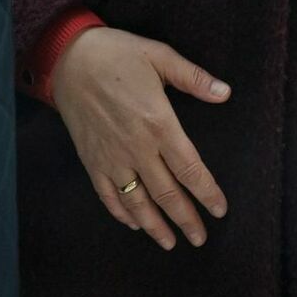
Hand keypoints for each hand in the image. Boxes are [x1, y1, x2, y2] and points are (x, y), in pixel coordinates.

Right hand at [50, 26, 230, 250]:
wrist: (70, 59)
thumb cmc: (119, 54)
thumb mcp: (160, 56)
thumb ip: (193, 78)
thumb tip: (226, 92)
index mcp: (159, 123)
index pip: (189, 168)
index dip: (207, 192)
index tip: (220, 210)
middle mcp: (137, 148)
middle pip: (167, 194)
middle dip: (186, 219)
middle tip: (200, 239)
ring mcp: (112, 158)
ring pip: (138, 203)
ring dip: (156, 227)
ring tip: (171, 243)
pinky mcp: (92, 161)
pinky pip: (108, 196)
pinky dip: (122, 214)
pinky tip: (134, 223)